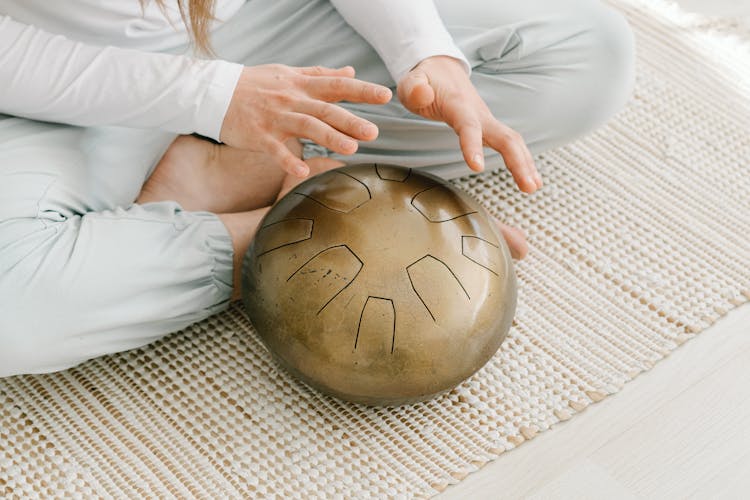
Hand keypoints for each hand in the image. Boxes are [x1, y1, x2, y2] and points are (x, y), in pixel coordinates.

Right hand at [221, 65, 391, 176]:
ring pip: (306, 126)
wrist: (215, 92)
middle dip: (351, 121)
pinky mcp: (259, 136)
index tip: (385, 96)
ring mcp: (276, 118)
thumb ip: (321, 75)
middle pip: (326, 109)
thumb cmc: (255, 84)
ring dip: (329, 137)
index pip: (337, 85)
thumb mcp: (289, 73)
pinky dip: (288, 161)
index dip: (362, 90)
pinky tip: (301, 172)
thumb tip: (350, 71)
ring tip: (351, 149)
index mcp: (301, 85)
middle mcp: (292, 100)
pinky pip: (276, 150)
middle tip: (373, 133)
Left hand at [397, 56, 541, 192]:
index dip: (473, 145)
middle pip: (505, 137)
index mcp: (458, 105)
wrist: (441, 68)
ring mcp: (487, 120)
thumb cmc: (424, 80)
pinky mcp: (489, 127)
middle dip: (518, 161)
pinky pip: (510, 144)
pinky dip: (522, 161)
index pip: (468, 126)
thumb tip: (423, 95)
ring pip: (512, 141)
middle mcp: (479, 113)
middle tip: (528, 187)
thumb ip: (414, 89)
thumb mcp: (411, 82)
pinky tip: (530, 179)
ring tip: (533, 188)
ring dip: (525, 164)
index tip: (477, 167)